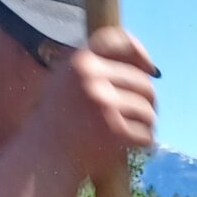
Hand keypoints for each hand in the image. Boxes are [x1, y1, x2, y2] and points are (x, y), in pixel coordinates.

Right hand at [29, 27, 158, 181]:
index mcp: (80, 60)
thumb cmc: (60, 119)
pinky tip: (129, 146)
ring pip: (148, 110)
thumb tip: (146, 65)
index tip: (151, 68)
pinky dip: (143, 143)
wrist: (45, 156)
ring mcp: (102, 102)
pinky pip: (146, 134)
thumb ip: (99, 67)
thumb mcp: (69, 81)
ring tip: (129, 131)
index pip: (119, 41)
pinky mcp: (114, 129)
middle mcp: (90, 76)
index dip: (139, 52)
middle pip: (143, 83)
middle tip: (136, 115)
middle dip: (146, 101)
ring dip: (145, 124)